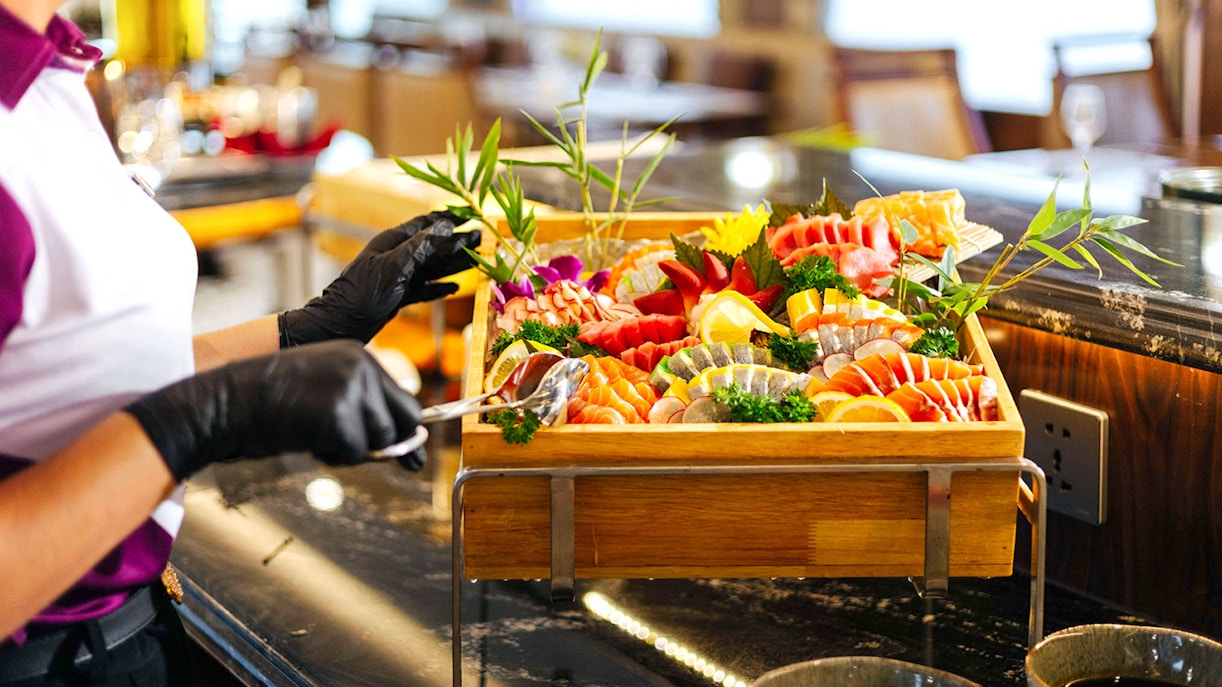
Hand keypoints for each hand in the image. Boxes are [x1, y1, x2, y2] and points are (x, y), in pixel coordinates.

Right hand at [124, 340, 426, 480]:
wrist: (228, 401)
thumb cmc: (270, 402)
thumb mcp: (323, 392)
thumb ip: (363, 409)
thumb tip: (409, 448)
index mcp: (358, 355)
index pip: (403, 398)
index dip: (405, 430)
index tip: (411, 453)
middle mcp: (361, 365)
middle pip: (404, 419)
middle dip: (389, 443)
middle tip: (361, 452)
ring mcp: (352, 388)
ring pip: (381, 439)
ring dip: (353, 450)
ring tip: (316, 437)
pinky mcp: (339, 415)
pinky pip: (356, 453)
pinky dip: (335, 457)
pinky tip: (307, 441)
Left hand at [279, 211, 480, 346]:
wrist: (341, 323)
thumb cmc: (362, 293)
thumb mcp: (394, 267)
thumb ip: (420, 247)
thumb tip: (445, 226)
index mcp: (393, 242)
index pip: (425, 225)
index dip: (448, 219)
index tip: (470, 216)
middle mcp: (397, 256)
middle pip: (433, 246)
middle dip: (457, 242)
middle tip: (482, 238)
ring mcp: (398, 277)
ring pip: (432, 267)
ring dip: (454, 263)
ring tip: (477, 259)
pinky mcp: (399, 296)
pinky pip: (425, 289)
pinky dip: (440, 287)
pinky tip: (454, 288)